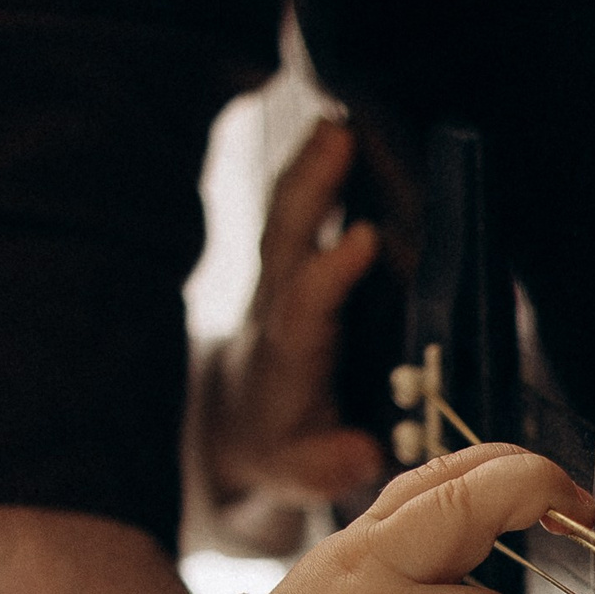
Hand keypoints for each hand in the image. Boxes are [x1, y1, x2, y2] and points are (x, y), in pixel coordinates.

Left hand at [206, 120, 385, 510]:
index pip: (304, 308)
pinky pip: (292, 213)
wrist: (231, 427)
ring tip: (339, 121)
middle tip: (341, 139)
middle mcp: (274, 311)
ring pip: (284, 217)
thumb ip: (323, 467)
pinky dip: (308, 170)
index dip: (329, 273)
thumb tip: (360, 452)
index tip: (363, 236)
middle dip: (309, 190)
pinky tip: (336, 130)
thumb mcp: (295, 473)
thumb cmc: (275, 447)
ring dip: (308, 167)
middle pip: (283, 241)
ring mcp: (275, 284)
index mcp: (285, 359)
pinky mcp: (285, 270)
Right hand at [252, 442, 594, 593]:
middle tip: (548, 547)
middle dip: (530, 515)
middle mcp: (379, 576)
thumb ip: (413, 522)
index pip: (456, 477)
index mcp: (371, 542)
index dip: (529, 473)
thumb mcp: (347, 567)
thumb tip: (501, 478)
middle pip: (476, 514)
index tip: (575, 499)